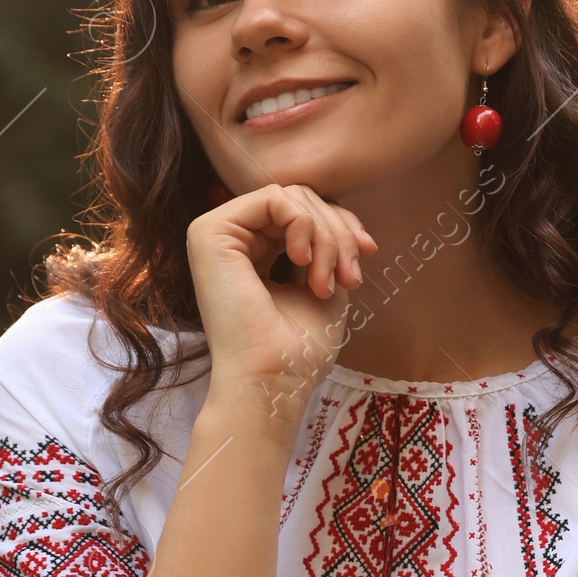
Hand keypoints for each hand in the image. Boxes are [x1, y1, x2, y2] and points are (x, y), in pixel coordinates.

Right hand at [186, 184, 375, 417]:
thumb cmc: (298, 347)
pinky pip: (273, 198)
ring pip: (291, 198)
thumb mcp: (326, 283)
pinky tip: (300, 261)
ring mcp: (218, 234)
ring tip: (326, 282)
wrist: (273, 378)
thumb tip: (342, 218)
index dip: (342, 225)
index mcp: (257, 253)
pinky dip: (302, 225)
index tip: (368, 253)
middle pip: (301, 201)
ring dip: (325, 237)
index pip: (305, 213)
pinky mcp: (209, 232)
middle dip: (338, 234)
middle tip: (348, 278)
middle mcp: (234, 240)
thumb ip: (328, 246)